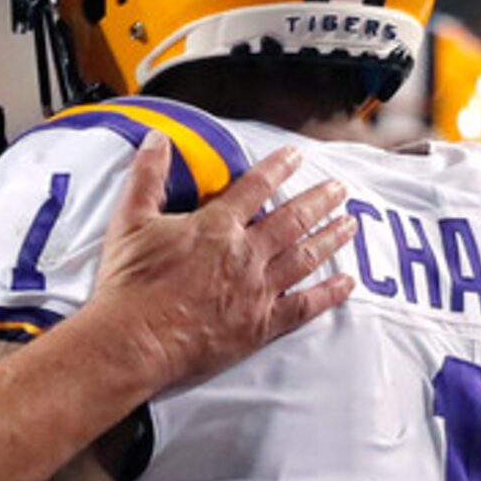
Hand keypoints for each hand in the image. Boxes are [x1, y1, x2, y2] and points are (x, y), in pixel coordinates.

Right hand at [79, 136, 353, 394]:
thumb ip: (146, 177)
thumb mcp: (130, 221)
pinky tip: (346, 284)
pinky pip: (304, 306)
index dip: (278, 168)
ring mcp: (256, 291)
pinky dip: (328, 294)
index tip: (296, 157)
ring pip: (304, 257)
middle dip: (319, 200)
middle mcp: (244, 254)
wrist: (133, 340)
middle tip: (339, 189)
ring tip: (350, 225)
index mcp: (216, 227)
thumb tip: (155, 140)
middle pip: (292, 220)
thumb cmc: (129, 285)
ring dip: (330, 238)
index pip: (255, 187)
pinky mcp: (259, 326)